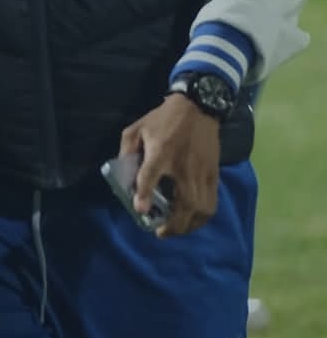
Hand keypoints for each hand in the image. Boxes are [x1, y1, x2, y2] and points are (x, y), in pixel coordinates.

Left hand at [119, 95, 220, 238]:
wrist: (199, 106)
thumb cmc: (164, 118)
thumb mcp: (137, 128)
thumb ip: (127, 150)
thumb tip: (123, 174)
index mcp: (161, 152)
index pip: (151, 175)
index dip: (145, 194)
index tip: (141, 210)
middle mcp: (183, 166)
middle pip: (184, 203)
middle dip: (173, 225)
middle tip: (160, 232)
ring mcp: (202, 172)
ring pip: (202, 209)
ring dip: (189, 225)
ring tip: (176, 229)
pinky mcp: (213, 174)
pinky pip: (212, 203)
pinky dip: (202, 216)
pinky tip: (192, 219)